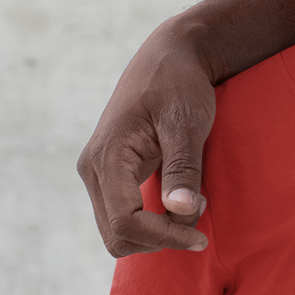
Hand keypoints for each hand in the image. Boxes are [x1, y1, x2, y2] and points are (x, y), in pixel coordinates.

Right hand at [77, 23, 215, 257]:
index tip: (201, 237)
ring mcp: (98, 172)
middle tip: (198, 211)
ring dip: (156, 231)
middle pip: (116, 236)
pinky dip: (151, 220)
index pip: (126, 223)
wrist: (169, 56)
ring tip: (192, 202)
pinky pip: (124, 215)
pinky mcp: (110, 174)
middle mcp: (93, 168)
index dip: (164, 237)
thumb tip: (179, 210)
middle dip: (159, 238)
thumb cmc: (180, 84)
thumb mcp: (187, 122)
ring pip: (118, 231)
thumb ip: (182, 167)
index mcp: (107, 157)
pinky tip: (179, 199)